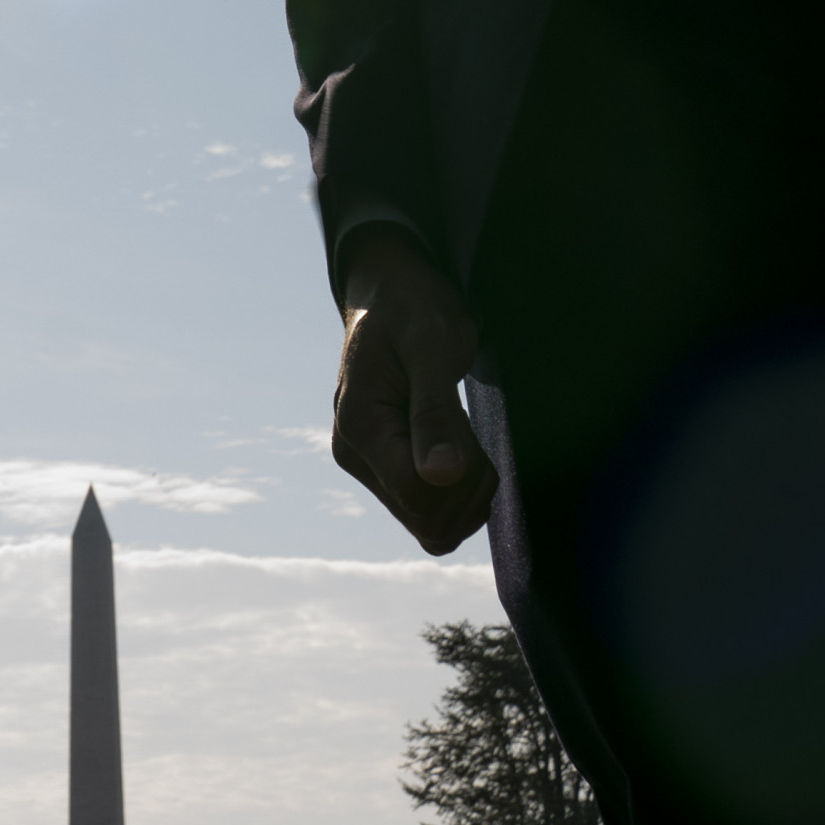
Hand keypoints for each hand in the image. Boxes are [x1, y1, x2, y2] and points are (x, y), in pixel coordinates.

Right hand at [333, 221, 496, 555]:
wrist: (394, 297)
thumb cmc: (414, 309)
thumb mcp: (432, 346)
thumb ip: (435, 411)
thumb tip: (440, 476)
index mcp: (358, 426)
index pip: (417, 492)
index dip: (461, 473)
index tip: (466, 423)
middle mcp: (355, 455)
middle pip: (427, 518)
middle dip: (468, 485)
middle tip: (469, 426)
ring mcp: (369, 468)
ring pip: (432, 528)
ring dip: (468, 495)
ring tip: (466, 437)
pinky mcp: (388, 473)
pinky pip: (431, 518)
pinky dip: (461, 499)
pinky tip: (465, 455)